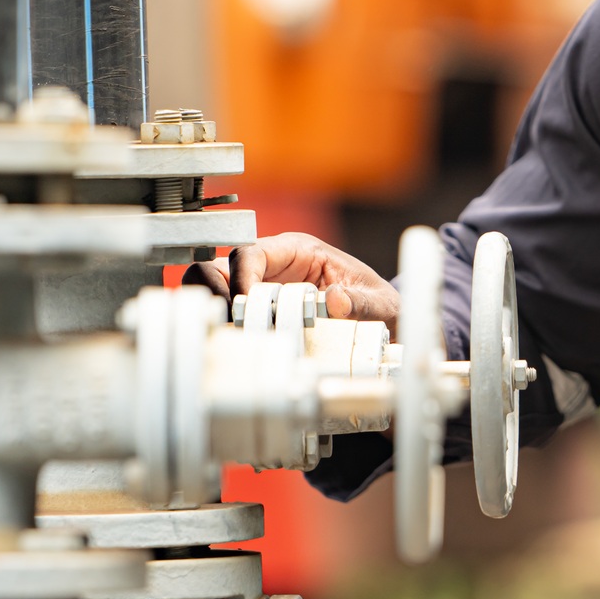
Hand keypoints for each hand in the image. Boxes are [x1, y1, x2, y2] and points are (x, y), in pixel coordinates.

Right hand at [189, 232, 398, 333]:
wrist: (385, 325)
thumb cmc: (379, 306)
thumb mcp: (379, 304)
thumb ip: (362, 303)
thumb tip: (336, 301)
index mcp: (297, 250)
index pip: (250, 252)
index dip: (241, 277)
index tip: (246, 305)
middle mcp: (273, 267)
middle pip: (220, 268)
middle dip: (215, 293)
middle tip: (229, 323)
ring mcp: (261, 290)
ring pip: (214, 291)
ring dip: (215, 313)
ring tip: (230, 337)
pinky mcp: (259, 314)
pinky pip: (226, 316)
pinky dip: (224, 330)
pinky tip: (239, 347)